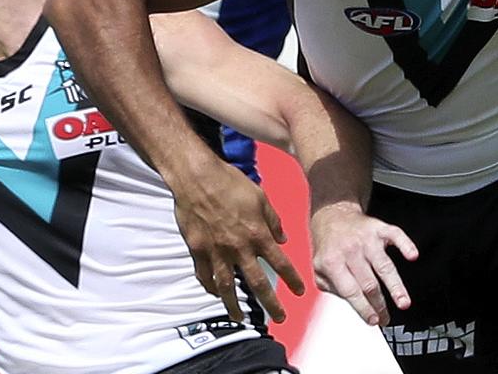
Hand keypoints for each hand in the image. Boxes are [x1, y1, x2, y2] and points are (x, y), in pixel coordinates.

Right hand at [172, 159, 304, 321]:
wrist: (197, 178)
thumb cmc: (230, 183)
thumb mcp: (261, 197)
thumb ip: (273, 220)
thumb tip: (283, 239)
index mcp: (258, 234)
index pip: (280, 263)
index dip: (292, 279)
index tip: (300, 291)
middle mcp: (239, 248)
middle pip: (257, 283)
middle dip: (271, 304)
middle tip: (279, 318)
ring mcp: (217, 251)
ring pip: (228, 287)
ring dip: (235, 306)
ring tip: (239, 318)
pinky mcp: (198, 250)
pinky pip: (204, 275)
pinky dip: (210, 286)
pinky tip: (215, 293)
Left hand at [309, 202, 416, 325]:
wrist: (332, 214)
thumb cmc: (328, 246)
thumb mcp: (319, 268)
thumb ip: (332, 288)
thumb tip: (353, 304)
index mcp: (332, 262)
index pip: (350, 291)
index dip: (363, 308)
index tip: (373, 320)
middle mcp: (350, 250)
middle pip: (369, 283)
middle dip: (380, 304)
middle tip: (387, 318)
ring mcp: (366, 238)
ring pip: (384, 265)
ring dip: (395, 286)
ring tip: (404, 302)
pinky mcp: (379, 228)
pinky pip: (395, 235)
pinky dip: (405, 245)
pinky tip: (412, 255)